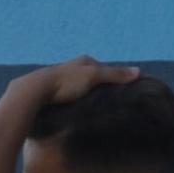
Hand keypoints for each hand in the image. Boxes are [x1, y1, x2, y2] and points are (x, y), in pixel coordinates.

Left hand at [19, 55, 141, 106]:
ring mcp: (64, 80)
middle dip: (105, 87)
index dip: (119, 78)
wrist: (35, 92)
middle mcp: (74, 67)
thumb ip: (114, 74)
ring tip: (101, 110)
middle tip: (117, 103)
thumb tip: (138, 71)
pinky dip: (80, 102)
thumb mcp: (93, 76)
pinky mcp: (55, 93)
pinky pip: (73, 97)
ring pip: (84, 88)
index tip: (130, 91)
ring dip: (91, 96)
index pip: (108, 69)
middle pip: (95, 78)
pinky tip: (82, 111)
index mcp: (85, 61)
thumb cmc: (65, 83)